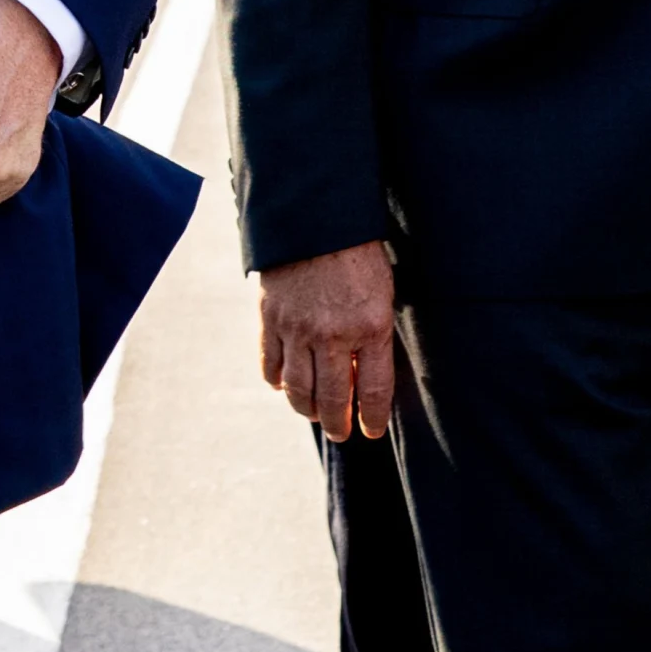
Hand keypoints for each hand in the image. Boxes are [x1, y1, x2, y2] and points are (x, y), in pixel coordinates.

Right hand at [258, 242, 397, 441]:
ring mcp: (297, 329)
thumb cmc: (357, 256)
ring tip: (314, 415)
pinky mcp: (270, 319)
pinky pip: (270, 366)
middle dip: (337, 425)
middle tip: (340, 433)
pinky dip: (277, 383)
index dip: (372, 420)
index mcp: (371, 327)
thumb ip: (373, 338)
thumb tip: (362, 379)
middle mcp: (333, 334)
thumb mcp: (380, 295)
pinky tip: (285, 386)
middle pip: (334, 400)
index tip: (370, 431)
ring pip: (298, 390)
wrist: (315, 218)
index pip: (374, 392)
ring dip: (307, 410)